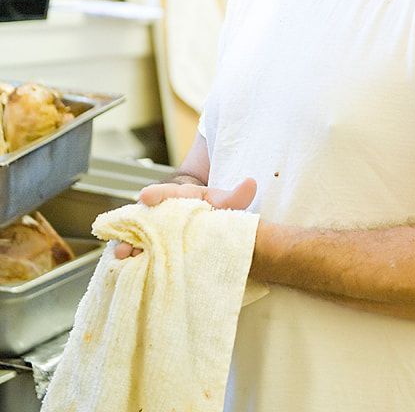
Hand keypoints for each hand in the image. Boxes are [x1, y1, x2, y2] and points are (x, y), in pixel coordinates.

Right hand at [113, 177, 256, 259]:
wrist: (200, 222)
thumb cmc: (208, 209)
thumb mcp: (222, 201)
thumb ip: (236, 196)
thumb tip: (252, 182)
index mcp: (178, 197)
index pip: (166, 193)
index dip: (156, 194)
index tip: (146, 195)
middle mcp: (159, 213)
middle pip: (143, 216)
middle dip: (134, 224)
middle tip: (129, 235)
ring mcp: (149, 231)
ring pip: (134, 235)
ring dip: (126, 245)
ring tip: (123, 255)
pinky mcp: (146, 249)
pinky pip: (134, 253)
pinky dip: (128, 260)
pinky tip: (123, 270)